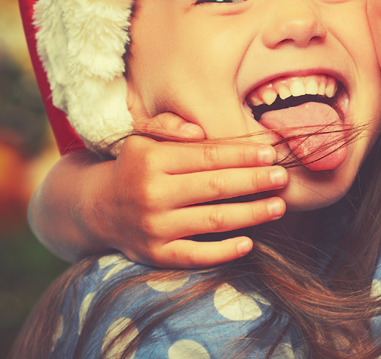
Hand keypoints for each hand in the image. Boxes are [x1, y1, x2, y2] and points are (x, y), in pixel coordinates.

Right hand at [88, 127, 289, 267]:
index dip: (242, 155)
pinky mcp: (156, 254)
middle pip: (215, 187)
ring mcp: (154, 227)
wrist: (97, 208)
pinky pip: (196, 255)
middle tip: (283, 177)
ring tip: (278, 206)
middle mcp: (152, 194)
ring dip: (251, 214)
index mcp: (151, 160)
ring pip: (213, 220)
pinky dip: (224, 252)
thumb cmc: (133, 167)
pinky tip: (249, 243)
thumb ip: (169, 125)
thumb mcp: (142, 137)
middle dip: (254, 181)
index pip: (207, 156)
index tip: (270, 153)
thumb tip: (199, 130)